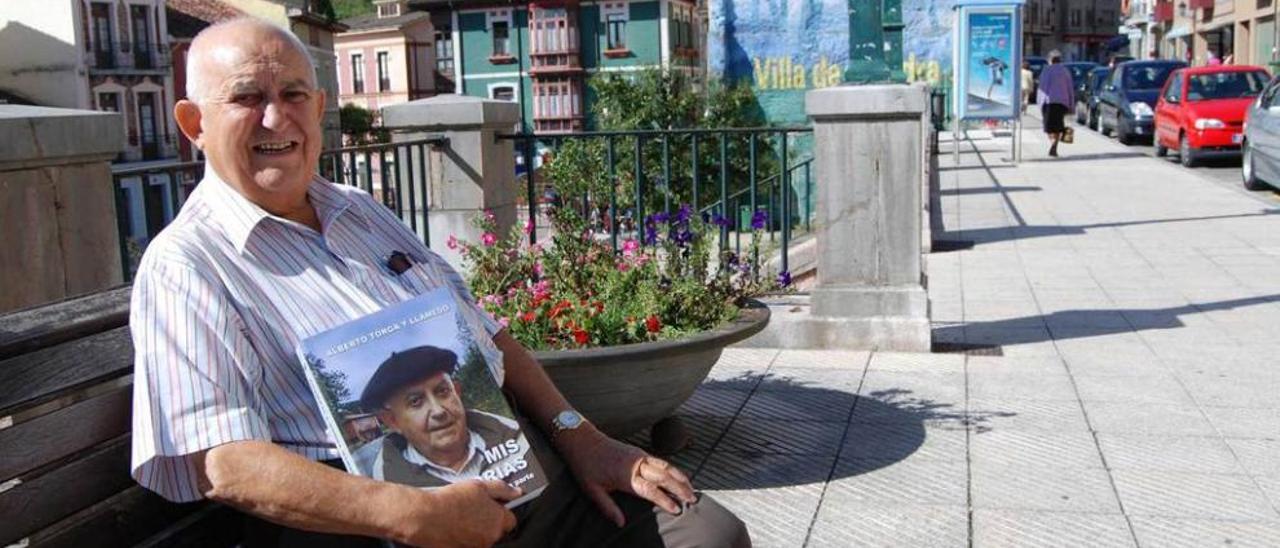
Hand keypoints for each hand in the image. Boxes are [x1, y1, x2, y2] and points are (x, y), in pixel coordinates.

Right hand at [398, 479, 519, 547]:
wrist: (424, 516)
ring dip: (474, 528)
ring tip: (459, 515)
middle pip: (495, 530)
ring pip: (480, 537)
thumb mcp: (480, 486)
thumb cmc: (450, 501)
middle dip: (487, 520)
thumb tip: (516, 492)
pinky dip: (462, 536)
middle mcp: (490, 538)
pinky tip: (452, 525)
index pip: (511, 519)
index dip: (502, 510)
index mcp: (499, 521)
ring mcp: (475, 547)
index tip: (493, 504)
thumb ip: (502, 489)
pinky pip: (466, 543)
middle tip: (472, 506)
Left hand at [558, 427, 696, 526]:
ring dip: (681, 478)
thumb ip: (608, 507)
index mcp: (625, 476)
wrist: (583, 440)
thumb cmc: (586, 466)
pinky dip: (673, 470)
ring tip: (692, 489)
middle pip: (664, 477)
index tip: (677, 510)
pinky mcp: (639, 451)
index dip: (665, 500)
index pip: (650, 490)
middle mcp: (636, 464)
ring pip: (666, 466)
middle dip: (680, 489)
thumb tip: (621, 523)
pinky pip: (661, 461)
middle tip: (693, 500)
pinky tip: (679, 476)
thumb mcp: (592, 490)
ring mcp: (639, 455)